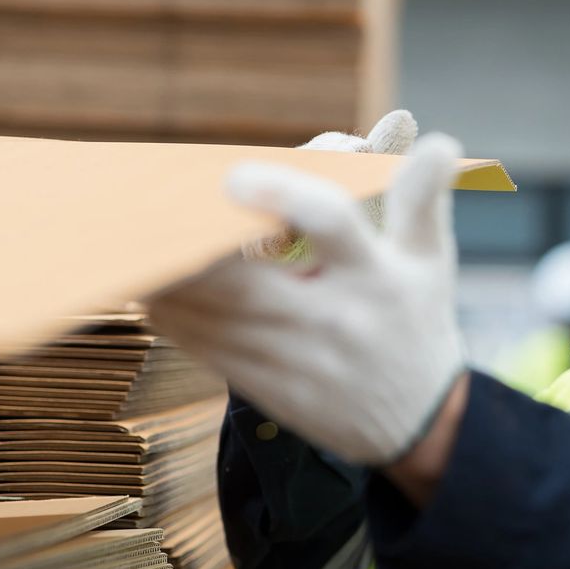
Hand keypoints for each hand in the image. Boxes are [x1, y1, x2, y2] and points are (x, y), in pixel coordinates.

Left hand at [149, 133, 466, 466]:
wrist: (418, 427)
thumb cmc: (417, 327)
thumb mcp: (431, 263)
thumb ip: (424, 199)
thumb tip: (441, 142)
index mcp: (373, 276)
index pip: (331, 224)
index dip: (283, 194)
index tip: (235, 174)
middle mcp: (329, 318)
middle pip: (242, 278)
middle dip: (188, 242)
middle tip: (147, 200)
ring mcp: (291, 357)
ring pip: (207, 311)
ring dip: (164, 275)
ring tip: (128, 233)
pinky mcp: (262, 384)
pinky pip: (199, 342)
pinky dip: (168, 310)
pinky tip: (145, 281)